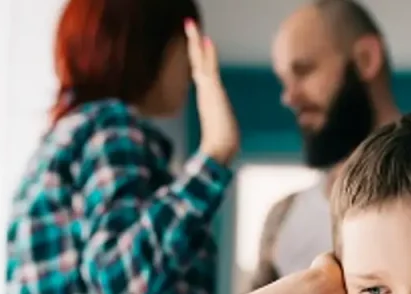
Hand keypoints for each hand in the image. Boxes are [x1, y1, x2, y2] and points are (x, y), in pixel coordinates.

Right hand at [184, 20, 239, 164]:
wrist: (218, 151)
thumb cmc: (221, 147)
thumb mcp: (222, 132)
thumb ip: (219, 132)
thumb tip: (217, 145)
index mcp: (207, 98)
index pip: (202, 72)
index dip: (200, 57)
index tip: (200, 43)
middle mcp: (205, 92)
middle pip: (197, 62)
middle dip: (193, 43)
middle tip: (189, 24)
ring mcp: (207, 91)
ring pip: (199, 61)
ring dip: (195, 41)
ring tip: (191, 24)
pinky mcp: (212, 92)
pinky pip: (209, 68)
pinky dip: (208, 54)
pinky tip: (207, 41)